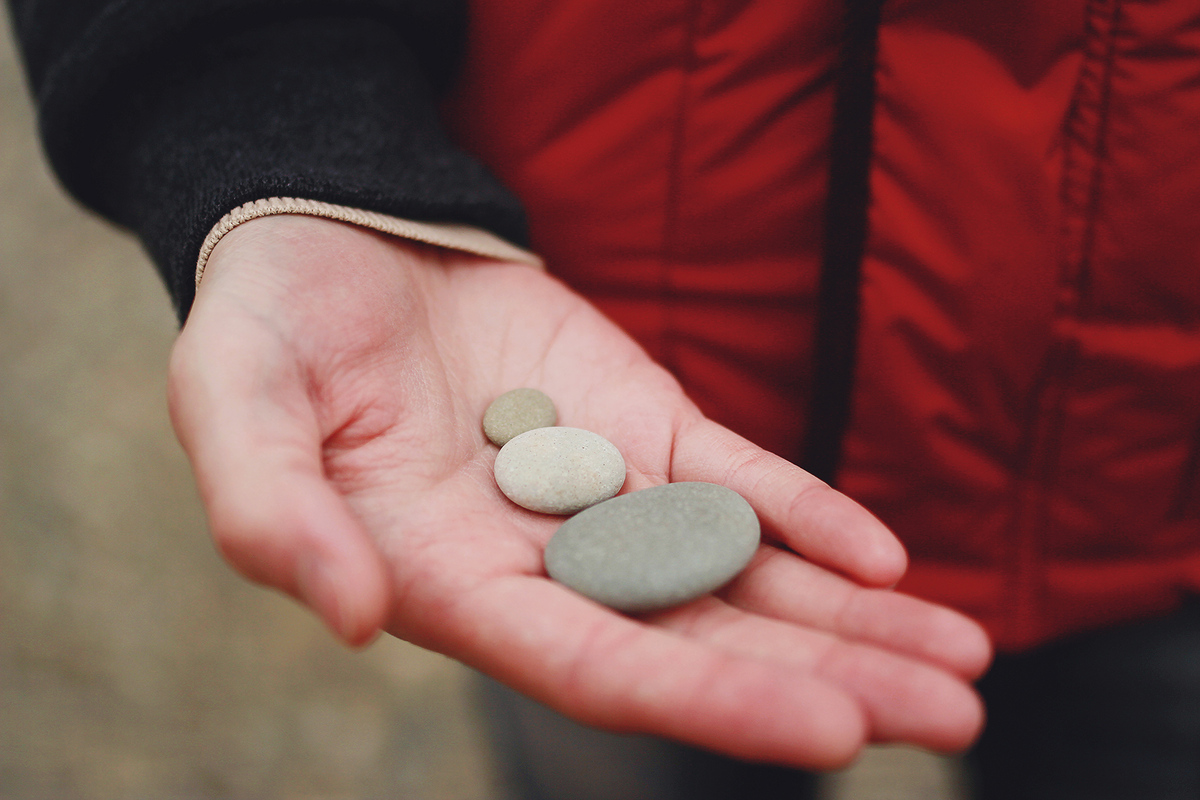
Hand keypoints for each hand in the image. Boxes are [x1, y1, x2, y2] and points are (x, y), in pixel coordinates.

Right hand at [168, 215, 990, 768]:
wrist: (339, 241)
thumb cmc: (268, 327)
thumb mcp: (231, 401)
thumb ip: (269, 510)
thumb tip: (351, 612)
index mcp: (447, 581)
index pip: (587, 665)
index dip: (700, 700)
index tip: (826, 734)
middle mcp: (541, 561)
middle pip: (696, 638)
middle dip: (823, 683)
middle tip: (951, 719)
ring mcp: (604, 493)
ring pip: (739, 575)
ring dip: (850, 621)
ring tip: (964, 663)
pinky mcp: (643, 424)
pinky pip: (736, 482)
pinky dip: (808, 516)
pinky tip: (888, 559)